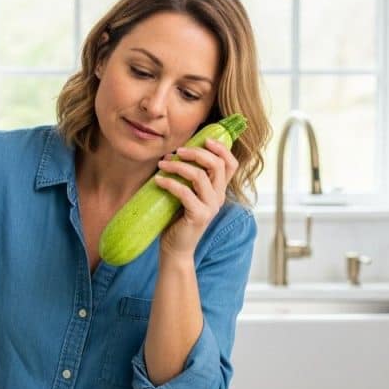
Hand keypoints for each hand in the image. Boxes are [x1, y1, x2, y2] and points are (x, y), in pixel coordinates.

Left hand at [153, 138, 239, 258]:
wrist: (175, 249)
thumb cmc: (177, 220)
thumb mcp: (185, 194)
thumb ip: (186, 177)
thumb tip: (172, 154)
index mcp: (219, 190)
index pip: (231, 164)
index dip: (221, 148)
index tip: (204, 139)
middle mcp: (219, 197)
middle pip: (217, 165)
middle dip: (196, 153)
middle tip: (177, 151)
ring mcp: (210, 207)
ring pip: (200, 176)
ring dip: (178, 166)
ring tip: (162, 164)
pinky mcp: (198, 216)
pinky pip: (185, 193)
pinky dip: (170, 183)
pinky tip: (158, 181)